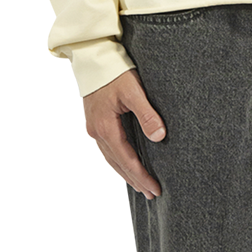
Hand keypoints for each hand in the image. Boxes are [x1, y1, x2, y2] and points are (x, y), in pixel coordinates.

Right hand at [83, 68, 164, 199]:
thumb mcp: (134, 91)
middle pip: (117, 164)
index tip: (155, 188)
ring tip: (140, 185)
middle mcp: (97, 132)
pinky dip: (118, 159)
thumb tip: (159, 137)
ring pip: (111, 157)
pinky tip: (126, 162)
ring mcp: (94, 127)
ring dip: (126, 172)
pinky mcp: (95, 121)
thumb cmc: (114, 72)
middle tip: (151, 194)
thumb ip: (147, 114)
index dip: (141, 176)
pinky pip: (107, 148)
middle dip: (134, 180)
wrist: (92, 57)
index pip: (127, 160)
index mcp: (105, 128)